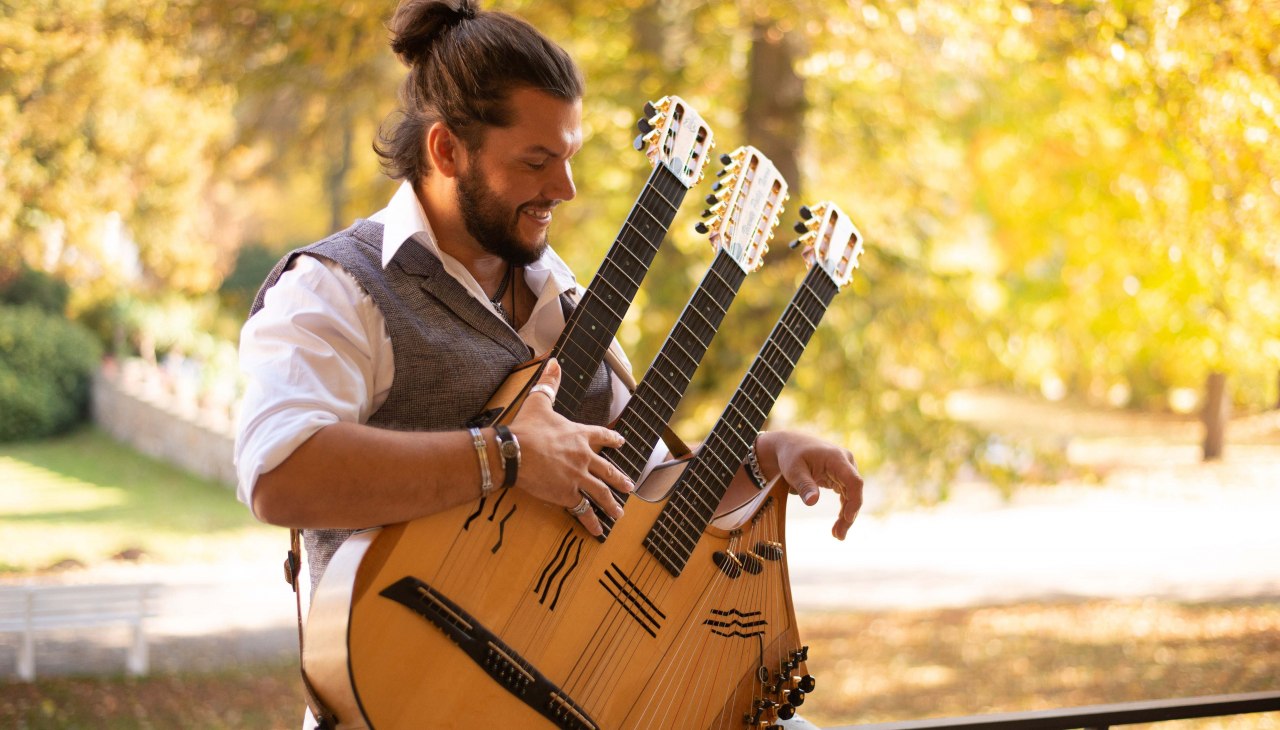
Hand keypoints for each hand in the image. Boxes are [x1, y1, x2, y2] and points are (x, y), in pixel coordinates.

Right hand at [509, 358, 632, 535]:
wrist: (514, 452)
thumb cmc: (526, 428)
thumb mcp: (539, 401)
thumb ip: (549, 382)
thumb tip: (554, 360)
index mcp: (580, 435)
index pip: (603, 437)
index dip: (613, 440)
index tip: (622, 443)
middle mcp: (584, 457)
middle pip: (607, 470)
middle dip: (619, 479)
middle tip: (629, 486)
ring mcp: (578, 477)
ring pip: (601, 492)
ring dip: (611, 503)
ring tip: (619, 512)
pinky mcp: (567, 494)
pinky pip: (583, 509)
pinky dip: (590, 521)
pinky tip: (598, 531)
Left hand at [756, 430, 863, 539]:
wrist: (789, 446)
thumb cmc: (791, 456)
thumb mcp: (793, 470)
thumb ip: (804, 485)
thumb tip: (812, 503)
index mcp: (836, 458)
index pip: (854, 481)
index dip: (854, 501)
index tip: (847, 518)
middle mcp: (845, 462)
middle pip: (854, 491)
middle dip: (849, 514)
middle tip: (839, 535)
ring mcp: (845, 469)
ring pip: (852, 496)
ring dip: (846, 515)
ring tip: (837, 535)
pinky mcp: (841, 477)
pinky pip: (846, 496)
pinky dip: (843, 510)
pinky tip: (838, 525)